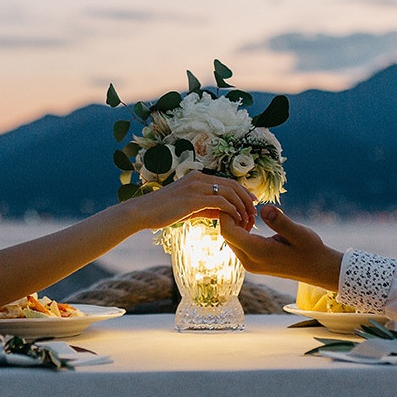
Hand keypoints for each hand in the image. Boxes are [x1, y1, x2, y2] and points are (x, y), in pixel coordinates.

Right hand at [136, 172, 255, 230]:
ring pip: (228, 192)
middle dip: (246, 197)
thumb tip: (223, 213)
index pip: (226, 181)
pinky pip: (220, 202)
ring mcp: (196, 187)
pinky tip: (236, 220)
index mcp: (197, 177)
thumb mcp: (188, 208)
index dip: (242, 191)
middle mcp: (198, 178)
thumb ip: (206, 208)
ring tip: (247, 217)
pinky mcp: (194, 198)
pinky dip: (231, 210)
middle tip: (254, 210)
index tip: (251, 202)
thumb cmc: (163, 211)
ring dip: (241, 205)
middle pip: (231, 184)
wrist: (142, 212)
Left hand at [219, 204, 341, 288]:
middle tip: (248, 204)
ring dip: (237, 223)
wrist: (318, 269)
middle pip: (227, 235)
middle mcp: (249, 261)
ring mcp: (250, 264)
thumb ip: (280, 221)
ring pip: (231, 239)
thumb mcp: (300, 233)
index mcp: (257, 253)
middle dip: (231, 216)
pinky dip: (242, 230)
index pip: (228, 232)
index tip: (238, 200)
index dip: (227, 213)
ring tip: (253, 211)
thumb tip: (264, 209)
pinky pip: (239, 244)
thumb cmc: (311, 250)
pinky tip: (255, 221)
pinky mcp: (253, 262)